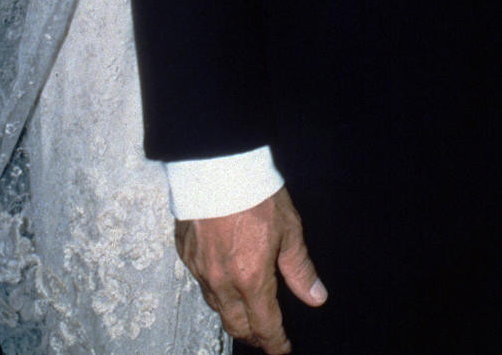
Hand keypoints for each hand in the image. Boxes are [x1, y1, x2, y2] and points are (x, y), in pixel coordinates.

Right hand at [175, 188, 326, 353]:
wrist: (218, 165)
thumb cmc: (256, 193)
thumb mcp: (289, 230)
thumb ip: (300, 269)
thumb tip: (316, 297)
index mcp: (251, 279)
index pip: (264, 326)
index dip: (276, 343)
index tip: (283, 349)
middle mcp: (222, 281)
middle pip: (236, 325)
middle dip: (253, 334)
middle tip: (265, 335)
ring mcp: (199, 268)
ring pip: (216, 305)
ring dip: (232, 312)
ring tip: (245, 310)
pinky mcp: (185, 253)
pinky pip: (200, 280)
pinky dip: (213, 286)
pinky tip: (222, 277)